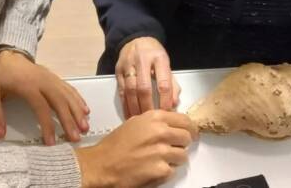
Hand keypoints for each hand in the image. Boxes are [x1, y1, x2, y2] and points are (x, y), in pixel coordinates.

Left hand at [0, 50, 89, 144]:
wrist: (8, 55)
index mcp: (28, 86)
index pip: (41, 107)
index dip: (47, 125)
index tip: (51, 142)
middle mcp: (43, 82)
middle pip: (60, 102)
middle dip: (69, 120)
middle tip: (76, 138)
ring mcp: (51, 79)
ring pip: (68, 95)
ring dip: (78, 111)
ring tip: (85, 127)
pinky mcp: (55, 78)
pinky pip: (70, 89)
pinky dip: (79, 99)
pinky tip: (85, 110)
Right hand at [75, 110, 197, 187]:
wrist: (101, 165)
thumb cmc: (114, 146)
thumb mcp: (135, 123)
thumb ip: (155, 123)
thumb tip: (170, 125)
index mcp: (154, 118)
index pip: (185, 120)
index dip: (188, 128)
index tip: (189, 132)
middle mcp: (160, 132)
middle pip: (187, 137)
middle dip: (181, 144)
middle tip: (172, 148)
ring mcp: (162, 151)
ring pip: (183, 156)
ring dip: (174, 159)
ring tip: (159, 160)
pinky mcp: (161, 169)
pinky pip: (173, 171)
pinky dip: (165, 172)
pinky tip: (152, 169)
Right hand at [116, 37, 179, 117]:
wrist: (135, 39)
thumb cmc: (154, 55)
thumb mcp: (166, 64)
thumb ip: (172, 84)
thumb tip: (174, 104)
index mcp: (159, 58)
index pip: (163, 81)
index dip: (165, 99)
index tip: (167, 112)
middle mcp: (142, 60)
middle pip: (144, 87)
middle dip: (148, 106)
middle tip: (151, 120)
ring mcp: (128, 65)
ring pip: (130, 90)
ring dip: (135, 107)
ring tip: (140, 120)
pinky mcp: (118, 70)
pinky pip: (121, 90)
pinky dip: (125, 104)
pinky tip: (129, 115)